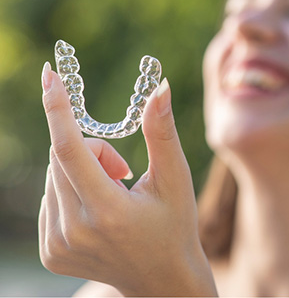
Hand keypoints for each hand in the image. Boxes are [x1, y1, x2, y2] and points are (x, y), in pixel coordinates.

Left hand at [39, 62, 216, 296]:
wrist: (163, 278)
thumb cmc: (175, 225)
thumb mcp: (174, 177)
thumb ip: (162, 131)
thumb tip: (159, 88)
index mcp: (109, 212)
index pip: (71, 149)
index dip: (58, 108)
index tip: (50, 75)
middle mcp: (74, 232)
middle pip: (62, 157)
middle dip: (92, 149)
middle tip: (122, 169)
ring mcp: (57, 245)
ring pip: (53, 175)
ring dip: (81, 170)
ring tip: (114, 193)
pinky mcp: (49, 252)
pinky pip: (49, 196)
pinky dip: (71, 189)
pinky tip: (98, 210)